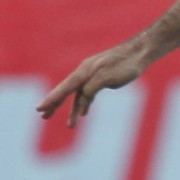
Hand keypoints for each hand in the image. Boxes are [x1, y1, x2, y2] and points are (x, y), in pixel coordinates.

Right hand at [36, 40, 150, 126]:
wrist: (141, 52)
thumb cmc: (125, 64)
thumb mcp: (108, 77)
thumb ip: (92, 88)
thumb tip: (82, 97)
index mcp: (84, 72)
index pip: (64, 88)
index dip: (51, 100)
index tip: (39, 109)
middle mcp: (85, 73)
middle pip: (66, 91)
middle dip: (55, 105)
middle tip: (43, 116)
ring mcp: (94, 76)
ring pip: (79, 95)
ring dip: (74, 110)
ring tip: (70, 126)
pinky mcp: (103, 79)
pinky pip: (89, 93)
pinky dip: (85, 103)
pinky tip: (84, 112)